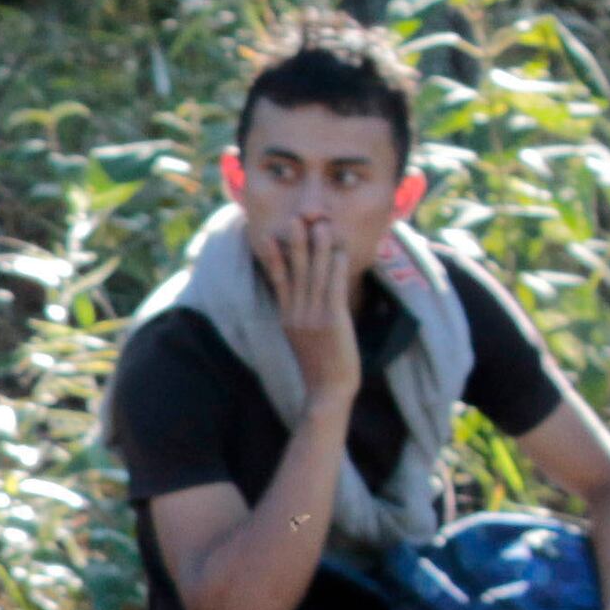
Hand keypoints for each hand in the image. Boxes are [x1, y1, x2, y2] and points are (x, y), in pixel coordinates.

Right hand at [267, 216, 362, 415]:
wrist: (327, 390)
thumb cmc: (321, 367)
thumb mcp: (303, 338)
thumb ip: (301, 316)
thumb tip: (303, 299)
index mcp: (286, 315)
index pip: (277, 278)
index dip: (275, 255)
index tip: (269, 233)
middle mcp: (294, 312)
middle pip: (293, 270)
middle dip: (294, 243)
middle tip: (295, 219)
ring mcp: (311, 316)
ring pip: (313, 274)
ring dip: (319, 247)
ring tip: (322, 225)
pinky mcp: (331, 320)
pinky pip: (332, 287)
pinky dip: (336, 266)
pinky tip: (340, 251)